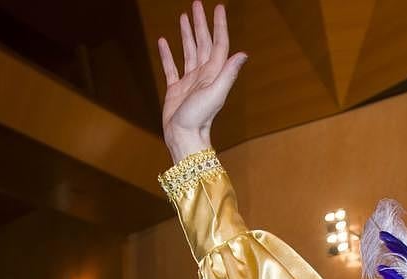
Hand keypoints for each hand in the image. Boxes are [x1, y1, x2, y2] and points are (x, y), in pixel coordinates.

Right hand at [158, 2, 246, 159]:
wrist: (184, 138)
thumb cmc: (199, 118)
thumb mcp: (215, 93)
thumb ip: (228, 73)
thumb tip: (242, 54)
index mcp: (213, 73)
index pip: (218, 44)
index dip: (219, 26)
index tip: (218, 8)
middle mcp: (203, 75)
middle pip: (202, 43)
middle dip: (200, 24)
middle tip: (197, 4)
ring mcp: (189, 82)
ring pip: (188, 51)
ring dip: (186, 34)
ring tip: (184, 17)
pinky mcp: (175, 90)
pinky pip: (171, 67)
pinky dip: (167, 54)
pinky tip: (163, 41)